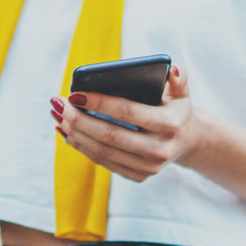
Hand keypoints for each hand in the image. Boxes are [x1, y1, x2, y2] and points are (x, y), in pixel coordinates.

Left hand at [50, 65, 198, 181]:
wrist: (188, 140)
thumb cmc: (175, 108)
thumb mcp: (181, 91)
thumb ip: (178, 77)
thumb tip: (170, 69)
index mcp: (169, 124)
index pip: (127, 112)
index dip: (98, 103)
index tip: (74, 94)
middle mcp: (159, 149)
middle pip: (108, 135)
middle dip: (78, 119)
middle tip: (58, 104)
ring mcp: (148, 167)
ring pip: (102, 151)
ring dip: (74, 133)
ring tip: (58, 116)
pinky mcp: (138, 176)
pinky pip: (102, 162)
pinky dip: (81, 146)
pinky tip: (66, 132)